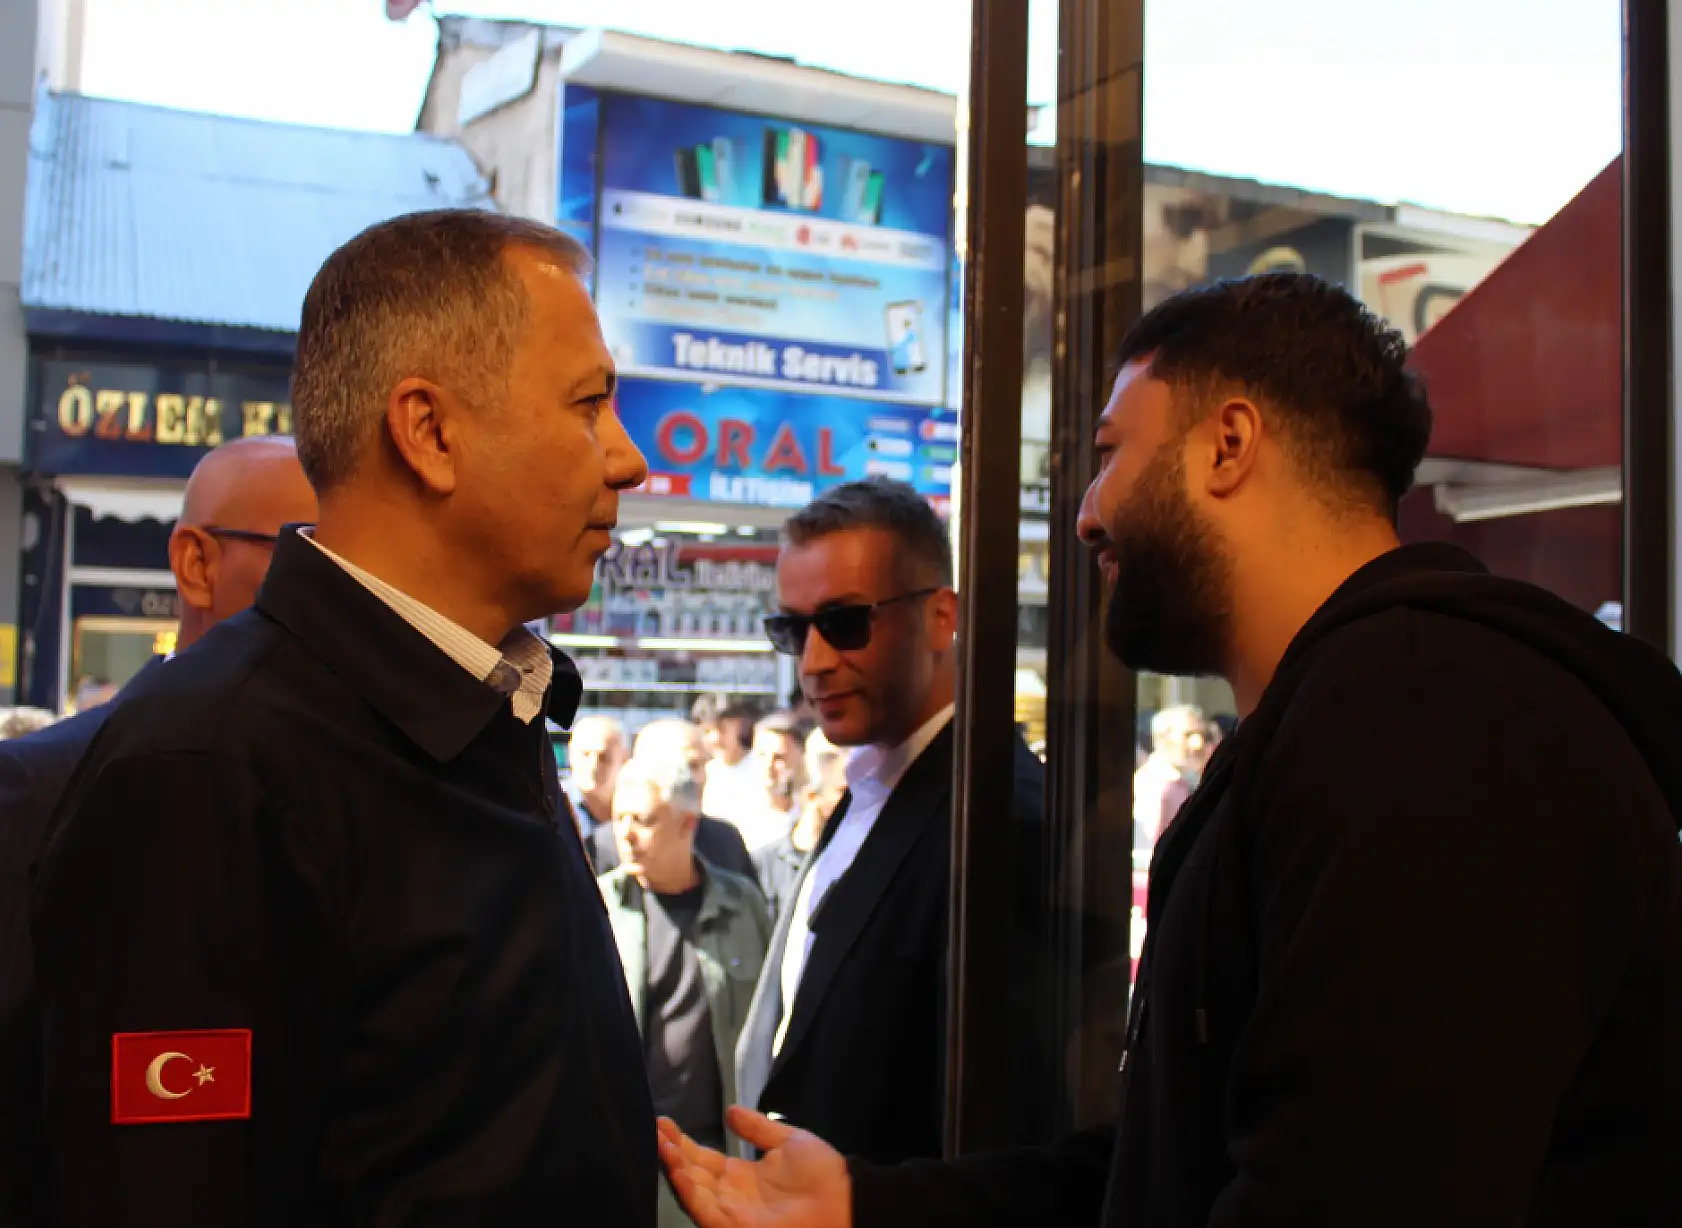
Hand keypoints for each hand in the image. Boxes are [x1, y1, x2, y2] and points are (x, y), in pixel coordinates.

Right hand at [658, 1106, 851, 1227]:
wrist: (847, 1200)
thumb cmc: (823, 1175)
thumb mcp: (788, 1142)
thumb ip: (758, 1128)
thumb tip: (730, 1110)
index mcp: (741, 1176)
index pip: (702, 1159)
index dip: (682, 1142)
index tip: (664, 1122)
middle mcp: (730, 1196)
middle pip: (691, 1174)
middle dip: (671, 1153)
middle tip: (654, 1129)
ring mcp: (731, 1213)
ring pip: (693, 1193)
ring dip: (675, 1170)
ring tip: (660, 1145)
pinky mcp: (735, 1227)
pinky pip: (706, 1212)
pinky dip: (691, 1194)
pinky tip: (681, 1173)